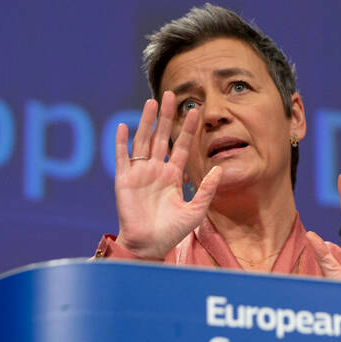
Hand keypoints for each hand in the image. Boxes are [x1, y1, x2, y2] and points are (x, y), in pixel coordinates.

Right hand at [114, 91, 221, 258]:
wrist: (149, 246)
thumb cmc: (172, 231)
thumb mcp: (196, 210)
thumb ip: (207, 190)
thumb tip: (220, 169)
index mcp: (173, 175)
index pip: (182, 146)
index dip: (188, 129)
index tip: (196, 110)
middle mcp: (156, 170)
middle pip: (162, 137)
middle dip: (167, 117)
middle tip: (172, 95)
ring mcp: (140, 174)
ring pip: (143, 141)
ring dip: (147, 122)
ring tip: (152, 103)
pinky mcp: (124, 181)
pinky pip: (122, 158)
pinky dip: (121, 142)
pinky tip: (123, 126)